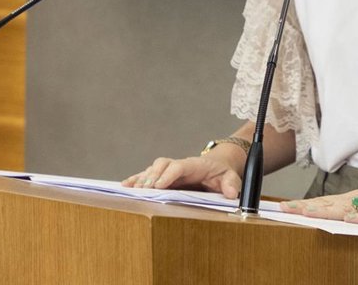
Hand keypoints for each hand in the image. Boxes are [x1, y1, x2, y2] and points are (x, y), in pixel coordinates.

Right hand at [122, 154, 243, 198]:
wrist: (218, 166)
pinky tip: (126, 185)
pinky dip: (137, 179)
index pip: (179, 166)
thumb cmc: (222, 173)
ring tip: (131, 188)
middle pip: (162, 165)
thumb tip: (230, 193)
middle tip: (144, 189)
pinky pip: (149, 175)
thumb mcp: (231, 178)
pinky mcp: (165, 177)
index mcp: (194, 165)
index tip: (159, 184)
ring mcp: (171, 170)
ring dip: (142, 178)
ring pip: (152, 170)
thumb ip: (231, 184)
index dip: (169, 175)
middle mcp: (179, 165)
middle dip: (152, 177)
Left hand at [279, 169, 357, 226]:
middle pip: (329, 204)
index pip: (325, 202)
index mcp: (357, 199)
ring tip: (305, 212)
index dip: (304, 205)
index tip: (284, 207)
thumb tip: (338, 219)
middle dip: (306, 207)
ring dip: (325, 210)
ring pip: (346, 208)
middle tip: (283, 209)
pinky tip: (348, 220)